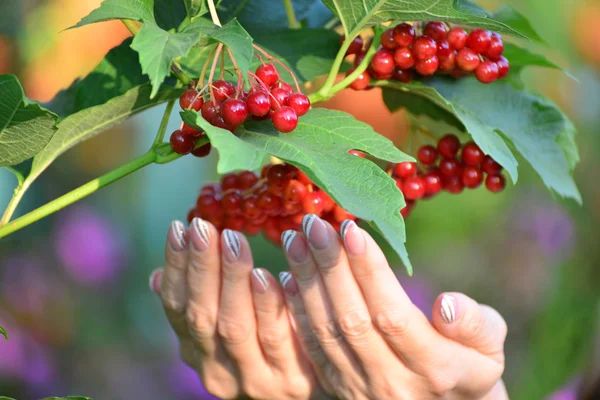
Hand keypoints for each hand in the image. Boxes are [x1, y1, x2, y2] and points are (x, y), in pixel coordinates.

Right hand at [150, 219, 326, 398]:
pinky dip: (267, 305)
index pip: (177, 307)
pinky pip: (275, 339)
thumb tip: (157, 277)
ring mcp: (252, 380)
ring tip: (233, 240)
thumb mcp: (226, 326)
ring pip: (234, 327)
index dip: (176, 267)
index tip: (179, 228)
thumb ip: (197, 303)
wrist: (309, 391)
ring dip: (232, 279)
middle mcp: (216, 371)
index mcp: (196, 352)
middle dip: (201, 266)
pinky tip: (265, 274)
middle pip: (201, 315)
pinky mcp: (288, 381)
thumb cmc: (262, 343)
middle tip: (204, 227)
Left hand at [279, 215, 508, 399]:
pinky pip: (313, 348)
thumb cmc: (472, 368)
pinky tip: (288, 276)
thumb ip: (475, 325)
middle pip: (352, 320)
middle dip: (329, 267)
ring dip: (307, 282)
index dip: (368, 271)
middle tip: (312, 223)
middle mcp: (392, 383)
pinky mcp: (339, 388)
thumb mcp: (490, 347)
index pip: (392, 314)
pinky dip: (297, 311)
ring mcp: (360, 389)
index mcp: (435, 369)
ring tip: (294, 239)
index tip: (350, 228)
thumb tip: (446, 303)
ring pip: (326, 332)